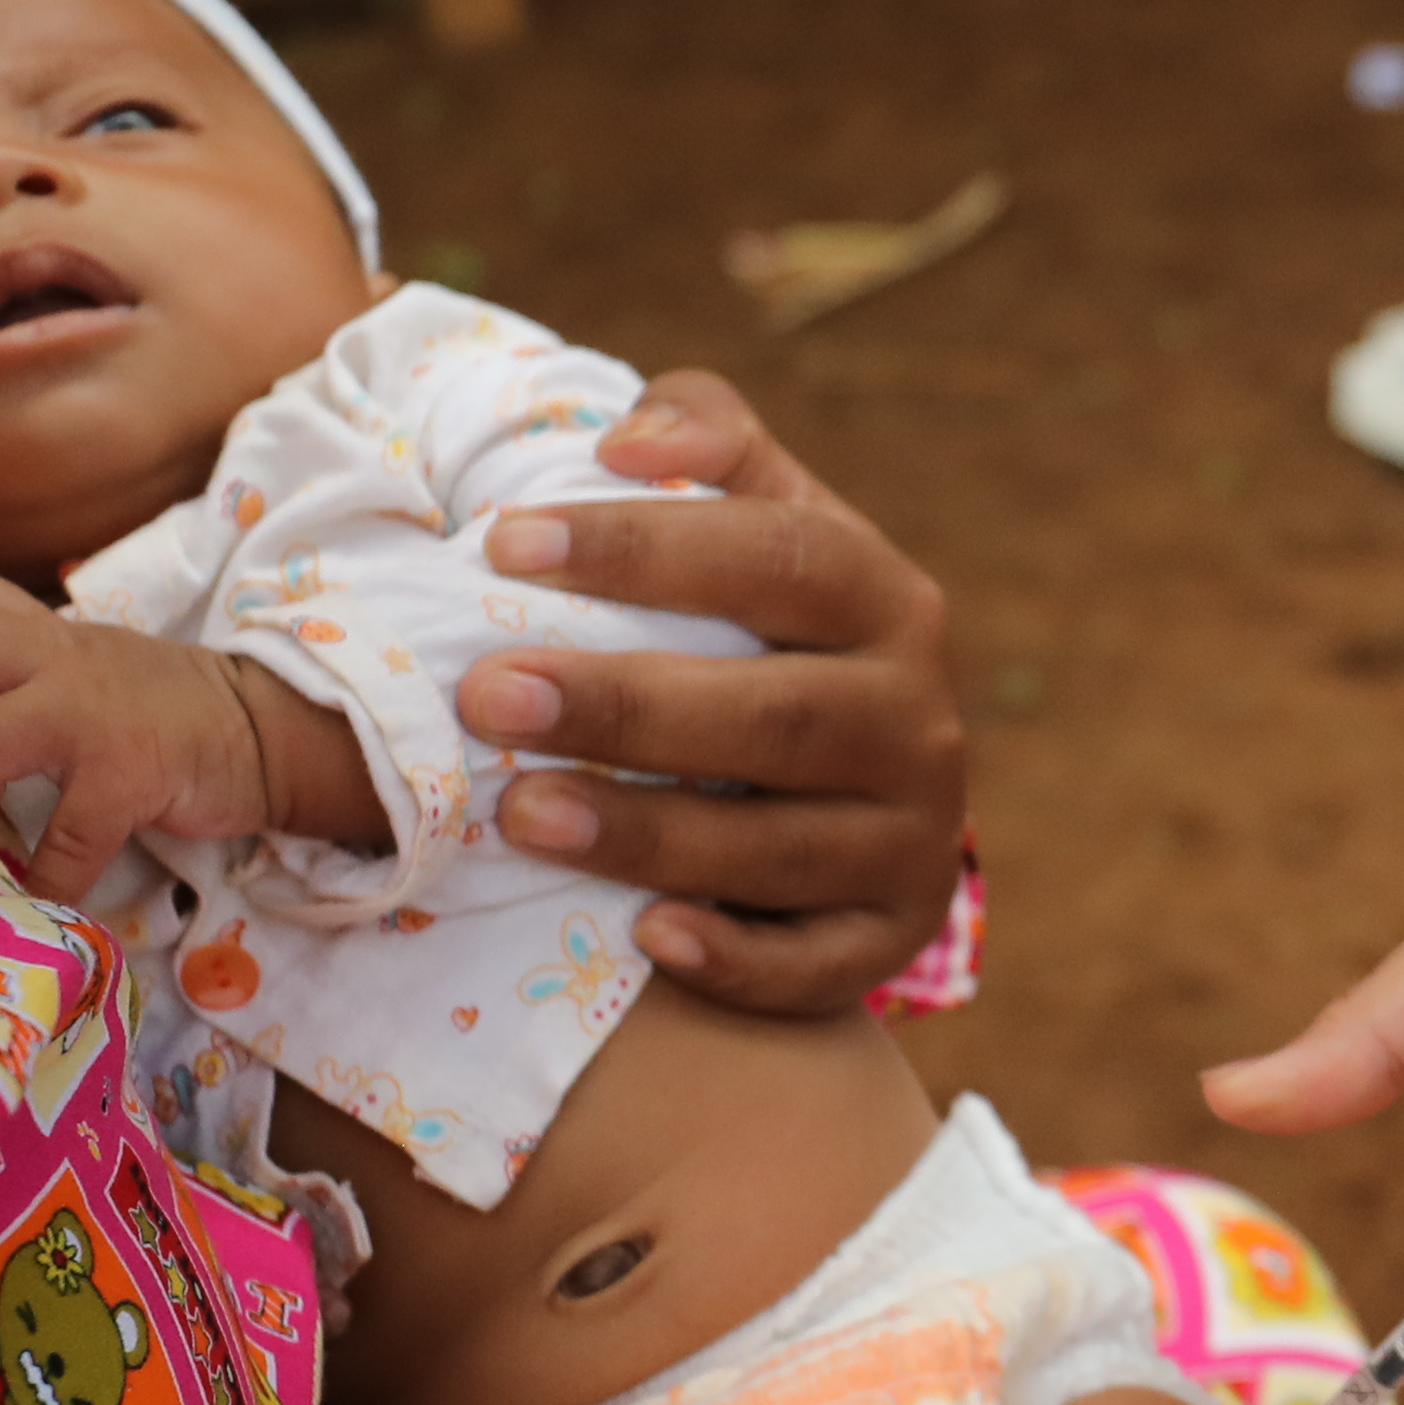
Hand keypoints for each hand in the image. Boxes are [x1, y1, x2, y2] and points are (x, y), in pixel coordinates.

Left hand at [0, 572, 326, 902]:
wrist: (261, 729)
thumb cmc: (155, 707)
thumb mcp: (78, 665)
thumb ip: (9, 672)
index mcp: (40, 630)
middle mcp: (57, 657)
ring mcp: (93, 714)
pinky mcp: (132, 774)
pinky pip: (68, 836)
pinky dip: (43, 878)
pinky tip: (34, 899)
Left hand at [465, 375, 970, 1013]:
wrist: (851, 790)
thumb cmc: (765, 634)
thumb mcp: (758, 524)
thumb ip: (707, 444)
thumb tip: (625, 438)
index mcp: (887, 601)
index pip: (780, 557)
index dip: (646, 550)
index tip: (502, 543)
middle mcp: (918, 721)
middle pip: (778, 713)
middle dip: (625, 707)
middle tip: (486, 695)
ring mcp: (911, 838)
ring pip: (783, 846)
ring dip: (648, 833)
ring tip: (519, 814)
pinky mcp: (890, 939)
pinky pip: (816, 966)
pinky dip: (737, 959)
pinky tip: (645, 939)